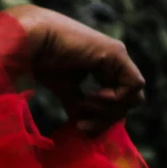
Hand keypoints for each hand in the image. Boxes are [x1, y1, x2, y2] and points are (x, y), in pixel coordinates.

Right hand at [1, 4, 144, 132]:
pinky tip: (93, 96)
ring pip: (133, 96)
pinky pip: (133, 85)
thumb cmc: (42, 60)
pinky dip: (115, 98)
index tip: (79, 126)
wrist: (33, 42)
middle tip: (82, 124)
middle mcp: (115, 62)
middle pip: (127, 102)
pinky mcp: (116, 53)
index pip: (118, 101)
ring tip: (84, 105)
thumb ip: (78, 103)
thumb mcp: (65, 88)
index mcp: (104, 68)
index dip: (102, 119)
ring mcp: (118, 57)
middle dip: (105, 119)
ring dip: (108, 110)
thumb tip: (81, 123)